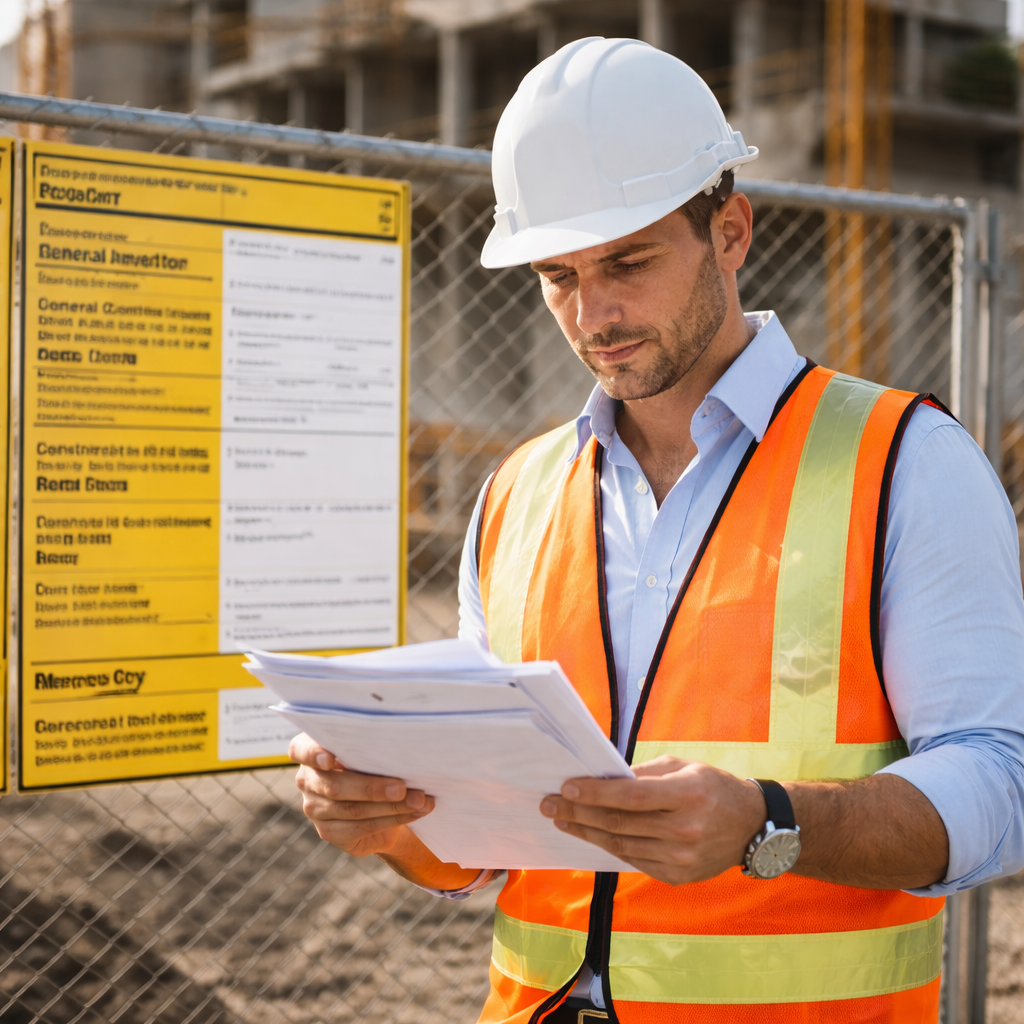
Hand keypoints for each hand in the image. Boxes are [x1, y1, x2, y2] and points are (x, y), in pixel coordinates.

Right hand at [290, 732, 433, 857]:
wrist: (381, 800)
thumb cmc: (376, 762)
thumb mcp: (372, 750)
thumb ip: (373, 748)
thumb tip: (403, 747)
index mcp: (311, 750)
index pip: (300, 750)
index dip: (313, 754)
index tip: (332, 758)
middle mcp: (307, 779)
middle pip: (335, 786)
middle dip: (373, 787)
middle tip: (402, 787)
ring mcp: (315, 808)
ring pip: (353, 810)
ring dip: (392, 806)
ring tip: (420, 800)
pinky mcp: (329, 832)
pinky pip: (362, 827)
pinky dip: (393, 819)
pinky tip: (414, 812)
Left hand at [540, 755, 765, 884]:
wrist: (752, 826)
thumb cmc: (712, 787)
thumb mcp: (682, 767)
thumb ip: (642, 774)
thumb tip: (601, 778)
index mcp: (688, 794)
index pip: (630, 795)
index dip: (594, 792)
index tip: (566, 786)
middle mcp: (685, 830)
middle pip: (619, 823)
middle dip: (579, 812)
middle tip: (549, 804)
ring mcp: (681, 858)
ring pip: (621, 845)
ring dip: (587, 831)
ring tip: (562, 818)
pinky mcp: (678, 876)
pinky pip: (634, 860)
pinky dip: (609, 847)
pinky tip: (591, 834)